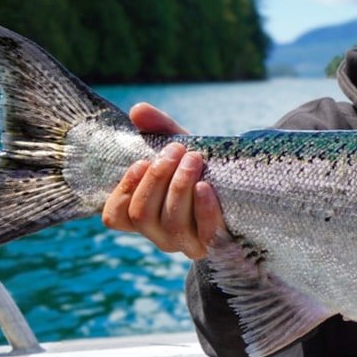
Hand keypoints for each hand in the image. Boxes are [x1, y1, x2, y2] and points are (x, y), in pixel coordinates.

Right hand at [101, 103, 224, 259]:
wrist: (242, 184)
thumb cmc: (200, 167)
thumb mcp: (179, 147)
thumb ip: (158, 128)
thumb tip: (139, 111)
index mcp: (142, 215)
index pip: (114, 216)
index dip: (123, 191)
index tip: (141, 161)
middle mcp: (158, 234)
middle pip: (142, 214)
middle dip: (157, 178)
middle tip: (176, 150)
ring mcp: (185, 243)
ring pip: (171, 222)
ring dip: (180, 185)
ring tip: (194, 159)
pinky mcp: (213, 246)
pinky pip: (205, 233)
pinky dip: (203, 208)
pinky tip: (205, 185)